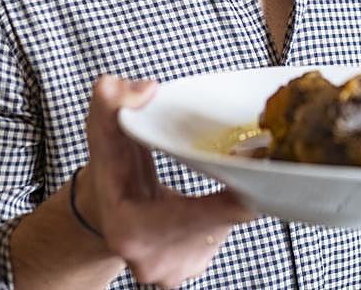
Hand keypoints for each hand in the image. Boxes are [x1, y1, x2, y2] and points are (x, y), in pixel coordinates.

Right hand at [77, 75, 255, 287]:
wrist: (101, 214)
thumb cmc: (107, 171)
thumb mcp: (101, 130)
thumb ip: (111, 100)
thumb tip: (146, 89)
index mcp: (130, 229)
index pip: (194, 216)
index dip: (231, 194)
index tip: (256, 166)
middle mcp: (152, 261)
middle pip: (217, 224)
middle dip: (240, 191)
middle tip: (259, 157)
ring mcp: (172, 271)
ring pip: (222, 230)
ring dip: (233, 201)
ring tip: (237, 171)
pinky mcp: (189, 268)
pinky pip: (219, 236)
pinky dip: (225, 212)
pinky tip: (220, 193)